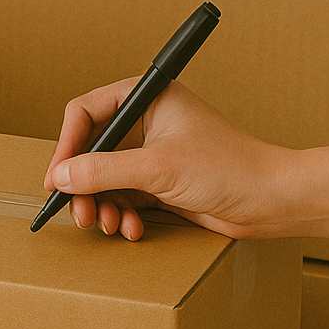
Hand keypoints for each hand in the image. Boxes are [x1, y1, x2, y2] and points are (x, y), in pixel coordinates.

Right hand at [42, 79, 328, 243]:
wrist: (270, 201)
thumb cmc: (230, 169)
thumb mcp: (158, 169)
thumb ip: (105, 171)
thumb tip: (62, 176)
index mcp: (149, 99)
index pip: (87, 112)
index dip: (67, 145)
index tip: (58, 177)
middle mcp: (148, 122)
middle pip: (92, 150)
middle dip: (83, 185)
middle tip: (79, 213)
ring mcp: (153, 153)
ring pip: (105, 179)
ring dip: (101, 205)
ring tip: (107, 225)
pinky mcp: (160, 182)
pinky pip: (123, 198)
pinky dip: (122, 215)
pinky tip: (132, 229)